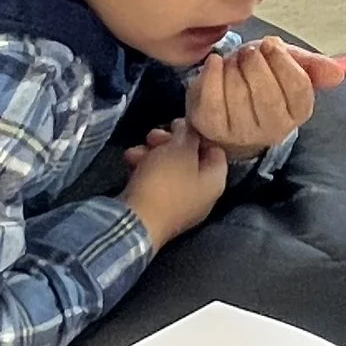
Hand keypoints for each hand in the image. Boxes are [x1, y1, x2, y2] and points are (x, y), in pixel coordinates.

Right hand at [122, 119, 227, 248]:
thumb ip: (188, 134)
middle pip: (190, 159)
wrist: (134, 223)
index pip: (216, 150)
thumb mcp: (179, 150)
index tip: (181, 122)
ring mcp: (179, 206)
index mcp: (215, 182)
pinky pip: (155, 183)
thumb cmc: (164, 183)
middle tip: (153, 135)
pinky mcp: (157, 210)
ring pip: (168, 169)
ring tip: (135, 151)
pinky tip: (129, 163)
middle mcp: (202, 196)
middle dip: (169, 143)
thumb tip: (189, 128)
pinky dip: (143, 170)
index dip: (199, 133)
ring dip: (151, 154)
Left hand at [186, 37, 343, 157]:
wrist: (224, 99)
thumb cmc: (259, 78)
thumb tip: (338, 74)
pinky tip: (214, 62)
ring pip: (238, 95)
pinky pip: (213, 100)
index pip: (298, 86)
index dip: (282, 60)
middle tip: (249, 51)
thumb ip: (313, 66)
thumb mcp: (288, 66)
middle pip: (267, 94)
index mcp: (299, 112)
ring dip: (233, 67)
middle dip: (255, 63)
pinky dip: (212, 75)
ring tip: (233, 61)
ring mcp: (242, 133)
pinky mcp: (213, 128)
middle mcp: (274, 129)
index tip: (270, 44)